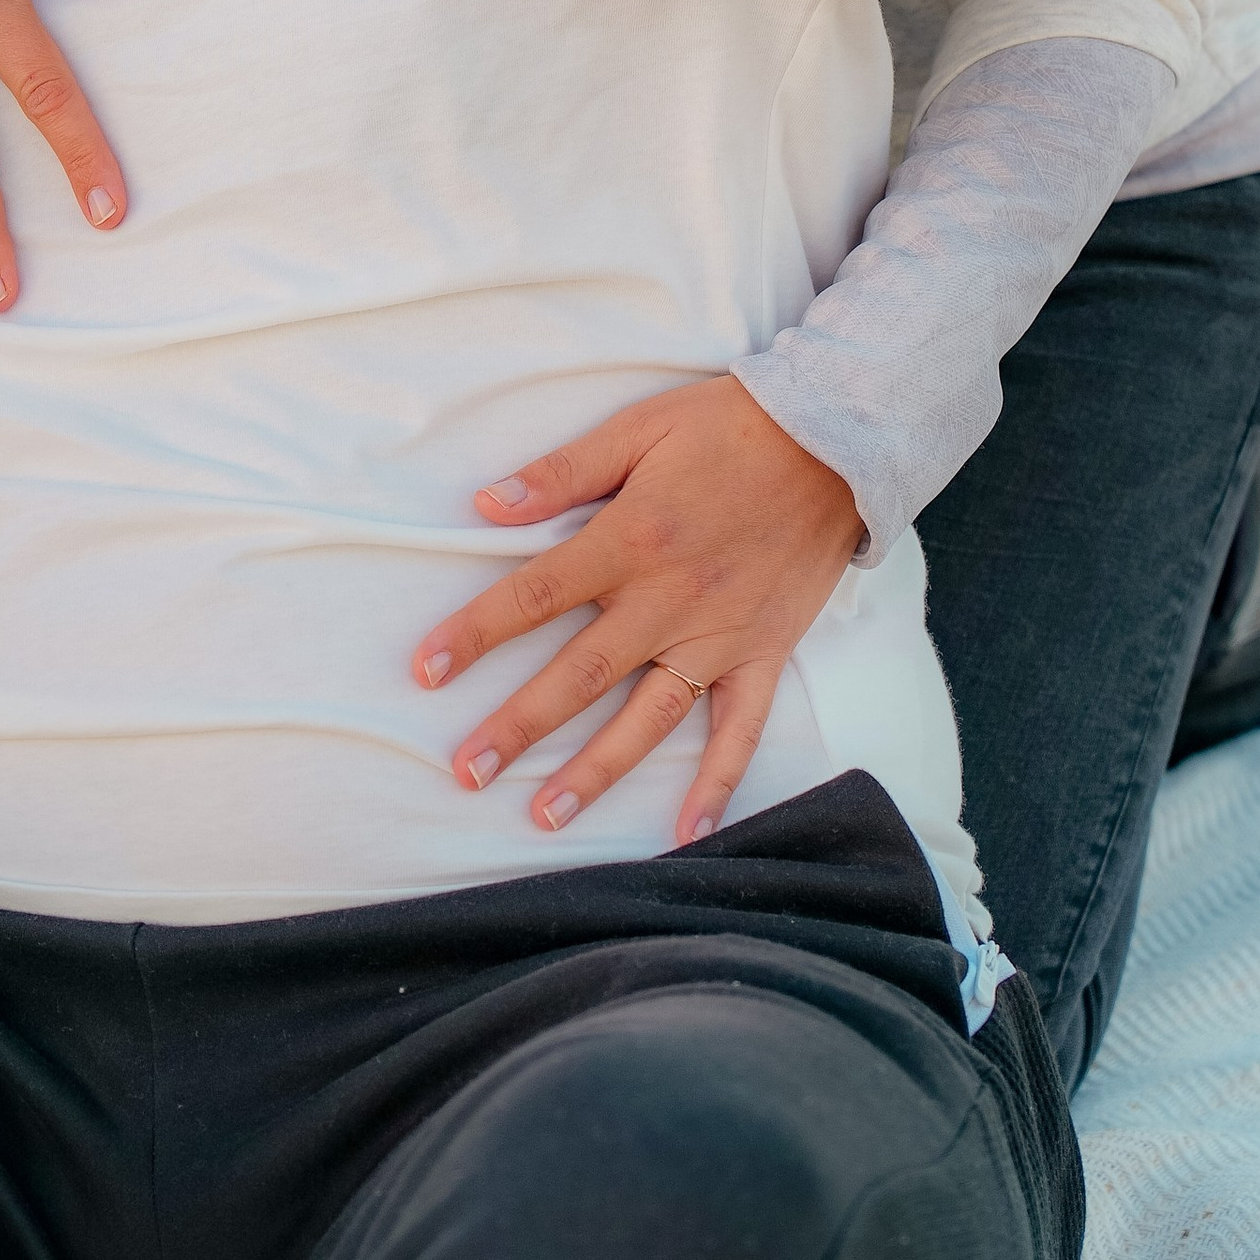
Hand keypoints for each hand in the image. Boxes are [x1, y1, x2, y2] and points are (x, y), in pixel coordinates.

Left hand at [411, 377, 864, 847]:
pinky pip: (740, 730)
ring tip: (544, 814)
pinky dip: (718, 784)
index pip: (535, 596)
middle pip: (579, 675)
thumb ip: (562, 473)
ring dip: (595, 770)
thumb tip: (485, 504)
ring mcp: (718, 637)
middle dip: (518, 726)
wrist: (834, 439)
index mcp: (630, 541)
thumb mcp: (637, 429)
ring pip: (647, 718)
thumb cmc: (727, 427)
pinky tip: (688, 832)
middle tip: (466, 771)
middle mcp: (669, 602)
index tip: (425, 670)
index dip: (475, 634)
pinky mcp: (764, 653)